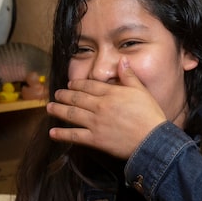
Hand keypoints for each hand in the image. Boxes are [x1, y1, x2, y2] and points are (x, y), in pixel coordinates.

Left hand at [47, 60, 166, 158]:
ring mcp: (95, 123)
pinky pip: (75, 136)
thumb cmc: (150, 115)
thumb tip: (122, 60)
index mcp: (111, 93)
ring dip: (58, 110)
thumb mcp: (142, 91)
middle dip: (64, 95)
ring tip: (49, 108)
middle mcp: (99, 106)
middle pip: (77, 98)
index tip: (70, 84)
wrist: (152, 139)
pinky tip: (53, 133)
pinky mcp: (95, 139)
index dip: (78, 84)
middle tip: (56, 94)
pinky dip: (62, 134)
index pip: (89, 85)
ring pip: (71, 114)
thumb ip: (129, 76)